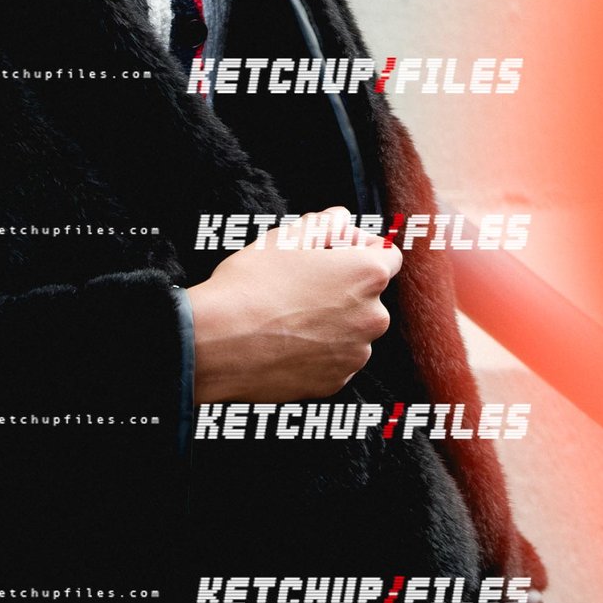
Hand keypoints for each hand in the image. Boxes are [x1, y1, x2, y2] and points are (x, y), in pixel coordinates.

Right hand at [188, 208, 398, 400]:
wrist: (216, 344)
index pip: (387, 254)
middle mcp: (373, 317)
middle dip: (342, 288)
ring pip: (350, 330)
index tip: (328, 251)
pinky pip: (333, 360)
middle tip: (299, 284)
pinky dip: (316, 351)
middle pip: (368, 296)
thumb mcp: (286, 237)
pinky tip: (283, 341)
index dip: (357, 248)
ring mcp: (355, 354)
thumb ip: (324, 223)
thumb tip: (340, 220)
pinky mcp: (334, 382)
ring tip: (286, 316)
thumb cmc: (250, 286)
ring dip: (330, 322)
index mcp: (367, 274)